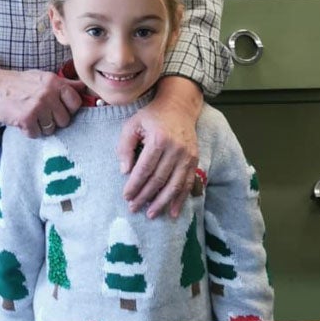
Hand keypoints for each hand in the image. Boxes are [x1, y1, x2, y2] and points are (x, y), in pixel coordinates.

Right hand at [0, 65, 81, 137]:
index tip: (58, 108)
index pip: (76, 102)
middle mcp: (48, 93)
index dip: (68, 109)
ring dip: (41, 127)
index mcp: (54, 82)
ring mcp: (38, 106)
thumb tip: (84, 88)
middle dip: (54, 120)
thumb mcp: (43, 77)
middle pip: (65, 119)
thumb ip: (64, 84)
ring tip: (31, 116)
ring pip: (51, 129)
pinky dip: (29, 131)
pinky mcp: (26, 118)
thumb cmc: (18, 83)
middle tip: (40, 113)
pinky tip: (22, 121)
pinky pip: (36, 134)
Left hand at [117, 76, 202, 219]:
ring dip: (162, 202)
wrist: (178, 106)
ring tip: (151, 214)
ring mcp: (188, 156)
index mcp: (159, 140)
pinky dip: (180, 199)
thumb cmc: (151, 116)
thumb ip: (125, 147)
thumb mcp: (132, 124)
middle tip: (134, 208)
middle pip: (159, 179)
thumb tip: (125, 171)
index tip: (126, 196)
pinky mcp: (195, 160)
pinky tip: (172, 212)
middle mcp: (176, 149)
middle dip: (145, 196)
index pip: (144, 169)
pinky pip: (187, 184)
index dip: (135, 185)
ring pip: (174, 185)